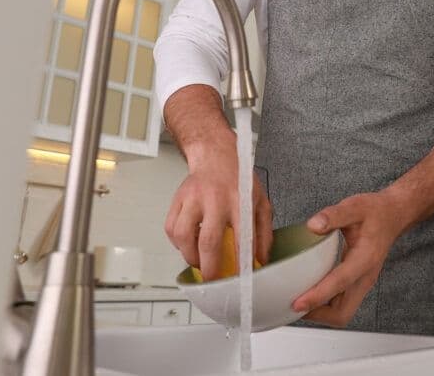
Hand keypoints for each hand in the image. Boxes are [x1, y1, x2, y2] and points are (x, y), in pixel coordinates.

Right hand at [164, 136, 272, 279]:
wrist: (215, 155)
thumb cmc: (238, 179)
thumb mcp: (261, 201)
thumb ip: (263, 231)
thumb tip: (260, 259)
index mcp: (240, 200)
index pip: (242, 236)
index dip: (241, 261)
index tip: (240, 277)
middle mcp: (215, 199)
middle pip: (208, 241)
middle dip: (209, 267)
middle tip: (213, 279)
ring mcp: (193, 198)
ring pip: (183, 236)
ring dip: (190, 256)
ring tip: (199, 261)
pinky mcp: (178, 199)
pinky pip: (171, 228)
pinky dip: (177, 243)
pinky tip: (188, 245)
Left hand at [291, 192, 402, 326]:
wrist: (393, 217)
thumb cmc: (375, 212)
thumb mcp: (355, 206)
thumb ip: (334, 215)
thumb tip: (313, 226)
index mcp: (365, 258)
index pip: (340, 283)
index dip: (318, 295)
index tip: (297, 303)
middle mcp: (365, 277)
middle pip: (342, 313)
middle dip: (317, 314)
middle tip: (293, 306)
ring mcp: (362, 283)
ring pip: (341, 313)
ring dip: (320, 313)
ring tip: (297, 302)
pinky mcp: (357, 284)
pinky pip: (340, 304)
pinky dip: (324, 305)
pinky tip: (309, 293)